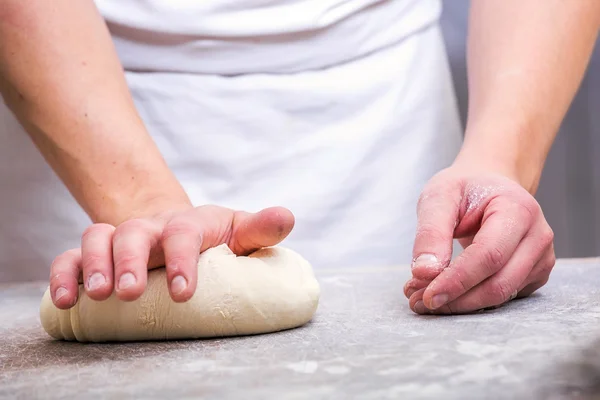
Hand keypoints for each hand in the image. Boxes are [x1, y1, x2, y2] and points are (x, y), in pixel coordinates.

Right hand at [49, 205, 294, 308]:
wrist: (178, 229)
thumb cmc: (213, 238)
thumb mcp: (239, 233)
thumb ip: (260, 229)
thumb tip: (287, 218)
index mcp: (189, 223)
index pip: (184, 232)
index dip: (182, 259)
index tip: (182, 292)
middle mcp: (152, 228)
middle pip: (133, 232)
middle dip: (128, 260)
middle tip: (127, 292)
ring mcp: (122, 239)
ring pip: (97, 238)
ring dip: (94, 264)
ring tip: (97, 294)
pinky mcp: (99, 255)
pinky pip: (72, 257)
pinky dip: (65, 274)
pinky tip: (64, 300)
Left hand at [403, 167, 555, 313]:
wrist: (489, 183)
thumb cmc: (464, 188)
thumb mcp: (439, 197)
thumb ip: (431, 232)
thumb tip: (424, 273)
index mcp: (518, 210)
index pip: (489, 255)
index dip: (457, 280)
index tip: (427, 296)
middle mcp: (537, 236)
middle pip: (499, 283)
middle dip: (455, 299)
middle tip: (416, 302)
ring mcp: (540, 258)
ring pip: (501, 296)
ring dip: (459, 304)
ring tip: (421, 298)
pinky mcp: (534, 275)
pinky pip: (503, 297)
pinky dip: (470, 301)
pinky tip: (443, 294)